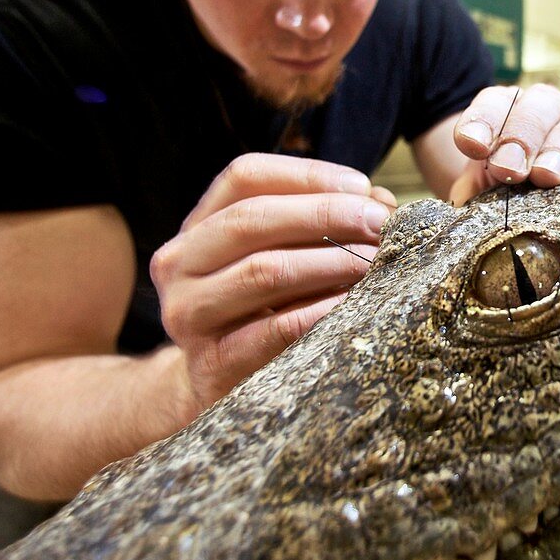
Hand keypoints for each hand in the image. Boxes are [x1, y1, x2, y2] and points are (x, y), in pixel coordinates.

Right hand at [150, 154, 395, 413]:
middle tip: (378, 221)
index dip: (307, 175)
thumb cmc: (263, 306)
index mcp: (197, 225)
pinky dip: (321, 311)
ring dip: (330, 261)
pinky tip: (353, 304)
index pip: (245, 177)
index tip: (361, 185)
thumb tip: (378, 203)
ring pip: (263, 270)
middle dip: (325, 214)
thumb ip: (323, 222)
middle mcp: (180, 263)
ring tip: (374, 261)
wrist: (217, 383)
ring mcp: (190, 313)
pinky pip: (276, 329)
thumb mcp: (283, 255)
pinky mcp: (212, 362)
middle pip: (252, 220)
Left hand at [448, 83, 559, 203]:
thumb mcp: (475, 197)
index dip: (482, 121)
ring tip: (547, 175)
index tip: (472, 146)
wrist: (524, 212)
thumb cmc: (496, 200)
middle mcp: (545, 112)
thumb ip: (468, 198)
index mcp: (505, 113)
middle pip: (539, 106)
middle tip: (508, 170)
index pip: (495, 102)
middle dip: (521, 137)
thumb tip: (462, 217)